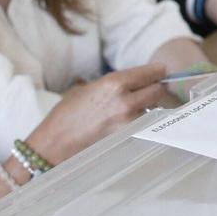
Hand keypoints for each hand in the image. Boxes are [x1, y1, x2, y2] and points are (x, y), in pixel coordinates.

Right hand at [28, 63, 171, 162]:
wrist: (55, 144)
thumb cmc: (66, 115)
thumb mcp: (87, 88)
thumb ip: (113, 84)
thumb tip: (133, 81)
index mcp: (114, 83)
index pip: (151, 73)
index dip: (157, 71)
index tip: (160, 71)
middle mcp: (126, 101)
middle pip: (158, 91)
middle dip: (155, 88)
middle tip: (149, 89)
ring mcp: (129, 122)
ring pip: (153, 109)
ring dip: (148, 107)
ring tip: (131, 109)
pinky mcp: (129, 138)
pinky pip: (144, 125)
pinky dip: (141, 122)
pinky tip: (128, 122)